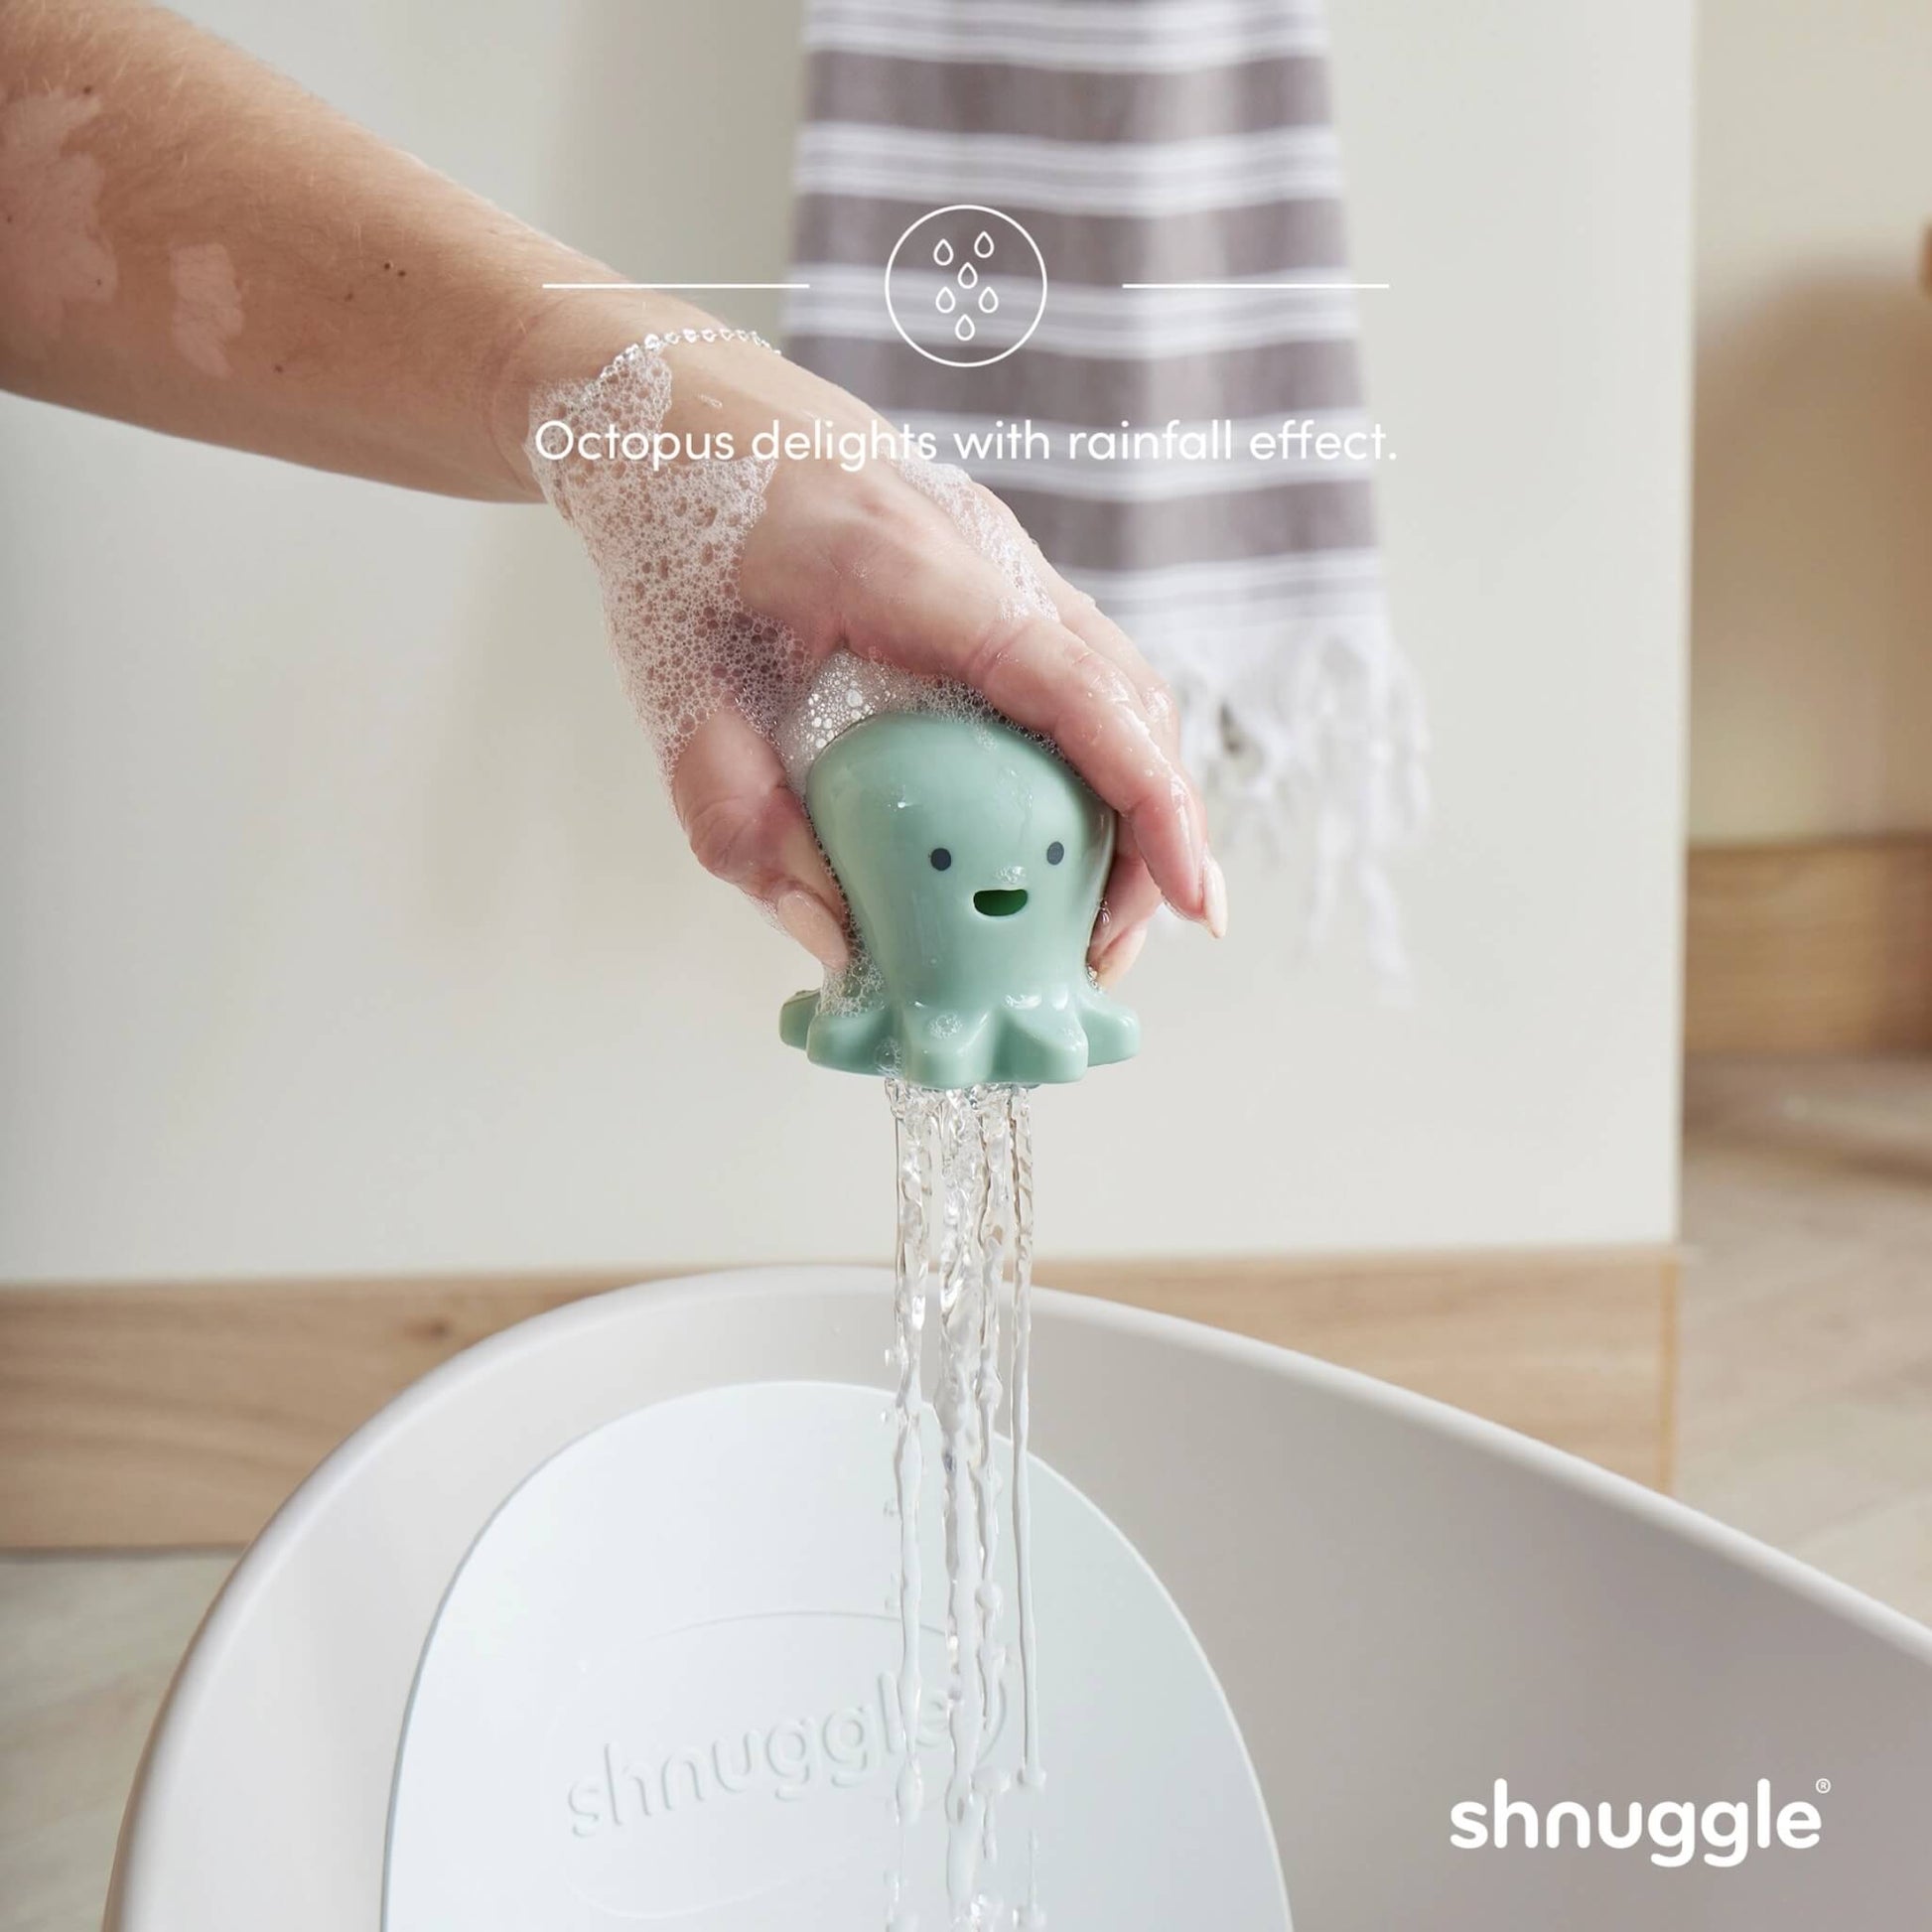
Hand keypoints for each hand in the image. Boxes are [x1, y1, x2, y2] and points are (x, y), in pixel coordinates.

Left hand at [655, 339, 1224, 981]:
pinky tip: (1047, 837)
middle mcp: (978, 549)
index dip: (1149, 797)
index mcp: (904, 566)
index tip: (1190, 897)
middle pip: (1126, 698)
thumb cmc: (662, 524)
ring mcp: (996, 552)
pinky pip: (1069, 672)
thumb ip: (739, 815)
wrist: (662, 400)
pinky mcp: (989, 572)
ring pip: (1114, 686)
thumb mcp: (671, 681)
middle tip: (1102, 957)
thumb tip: (831, 945)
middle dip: (1150, 835)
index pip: (1073, 688)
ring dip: (1126, 805)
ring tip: (1082, 921)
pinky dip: (1087, 761)